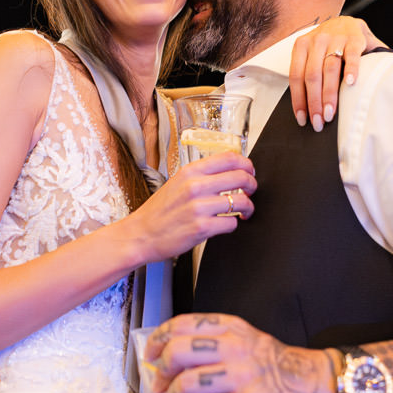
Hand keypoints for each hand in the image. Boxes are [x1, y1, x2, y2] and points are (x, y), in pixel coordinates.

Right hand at [124, 153, 255, 261]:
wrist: (140, 234)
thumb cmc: (158, 211)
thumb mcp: (177, 183)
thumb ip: (201, 176)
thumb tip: (228, 172)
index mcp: (190, 171)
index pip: (229, 158)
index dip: (246, 164)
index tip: (250, 171)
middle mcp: (195, 186)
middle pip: (241, 177)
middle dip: (252, 185)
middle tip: (251, 191)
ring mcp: (199, 207)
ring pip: (241, 201)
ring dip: (248, 208)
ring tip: (244, 211)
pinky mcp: (201, 227)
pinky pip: (231, 223)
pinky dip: (233, 224)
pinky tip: (226, 223)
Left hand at [143, 314, 338, 392]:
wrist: (319, 384)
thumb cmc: (281, 365)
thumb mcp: (248, 340)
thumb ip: (215, 344)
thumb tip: (176, 357)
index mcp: (232, 329)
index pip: (183, 324)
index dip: (159, 339)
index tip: (150, 353)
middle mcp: (236, 348)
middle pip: (180, 352)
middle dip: (161, 370)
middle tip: (159, 383)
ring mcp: (243, 377)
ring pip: (190, 384)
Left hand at [288, 16, 385, 131]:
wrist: (348, 22)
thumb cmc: (328, 46)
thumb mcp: (312, 55)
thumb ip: (307, 74)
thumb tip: (304, 111)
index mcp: (301, 46)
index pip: (295, 76)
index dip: (298, 99)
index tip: (303, 119)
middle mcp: (316, 40)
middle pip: (312, 75)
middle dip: (314, 102)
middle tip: (319, 122)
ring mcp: (336, 38)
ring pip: (329, 68)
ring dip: (329, 93)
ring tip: (331, 113)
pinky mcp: (354, 38)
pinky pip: (352, 55)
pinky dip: (351, 70)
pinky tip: (350, 84)